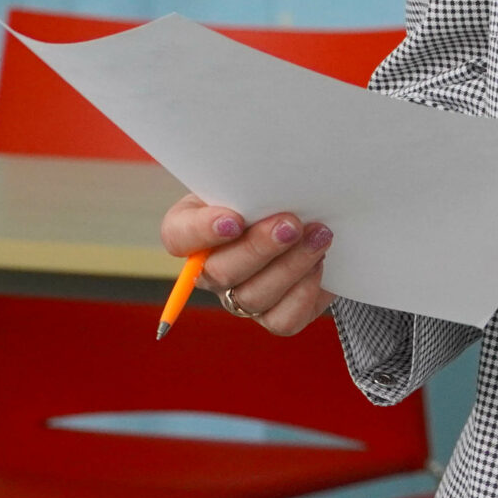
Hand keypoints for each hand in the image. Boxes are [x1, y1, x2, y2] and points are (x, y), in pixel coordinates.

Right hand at [160, 194, 335, 335]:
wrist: (312, 213)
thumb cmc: (277, 188)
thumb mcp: (261, 176)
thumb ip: (255, 179)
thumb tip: (272, 178)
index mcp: (197, 228)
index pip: (178, 235)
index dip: (201, 231)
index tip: (233, 219)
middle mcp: (213, 269)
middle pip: (219, 272)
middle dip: (258, 247)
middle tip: (291, 224)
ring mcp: (242, 296)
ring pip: (253, 297)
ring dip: (290, 266)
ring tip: (319, 236)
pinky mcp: (276, 314)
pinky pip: (283, 320)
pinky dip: (304, 293)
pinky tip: (320, 264)